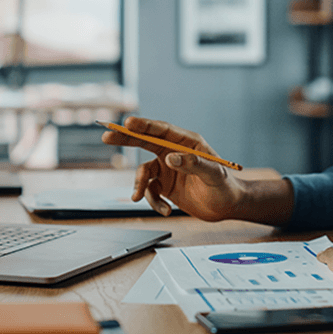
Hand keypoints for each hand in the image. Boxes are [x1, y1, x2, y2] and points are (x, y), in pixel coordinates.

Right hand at [101, 116, 246, 220]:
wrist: (225, 206)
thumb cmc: (225, 186)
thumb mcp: (213, 175)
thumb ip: (193, 164)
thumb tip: (170, 158)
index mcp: (187, 142)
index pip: (162, 130)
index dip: (145, 126)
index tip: (129, 123)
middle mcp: (174, 152)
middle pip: (145, 142)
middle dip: (126, 139)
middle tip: (107, 136)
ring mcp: (167, 168)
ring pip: (144, 172)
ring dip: (139, 185)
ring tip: (138, 197)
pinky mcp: (164, 185)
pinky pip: (150, 191)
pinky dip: (153, 202)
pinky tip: (166, 210)